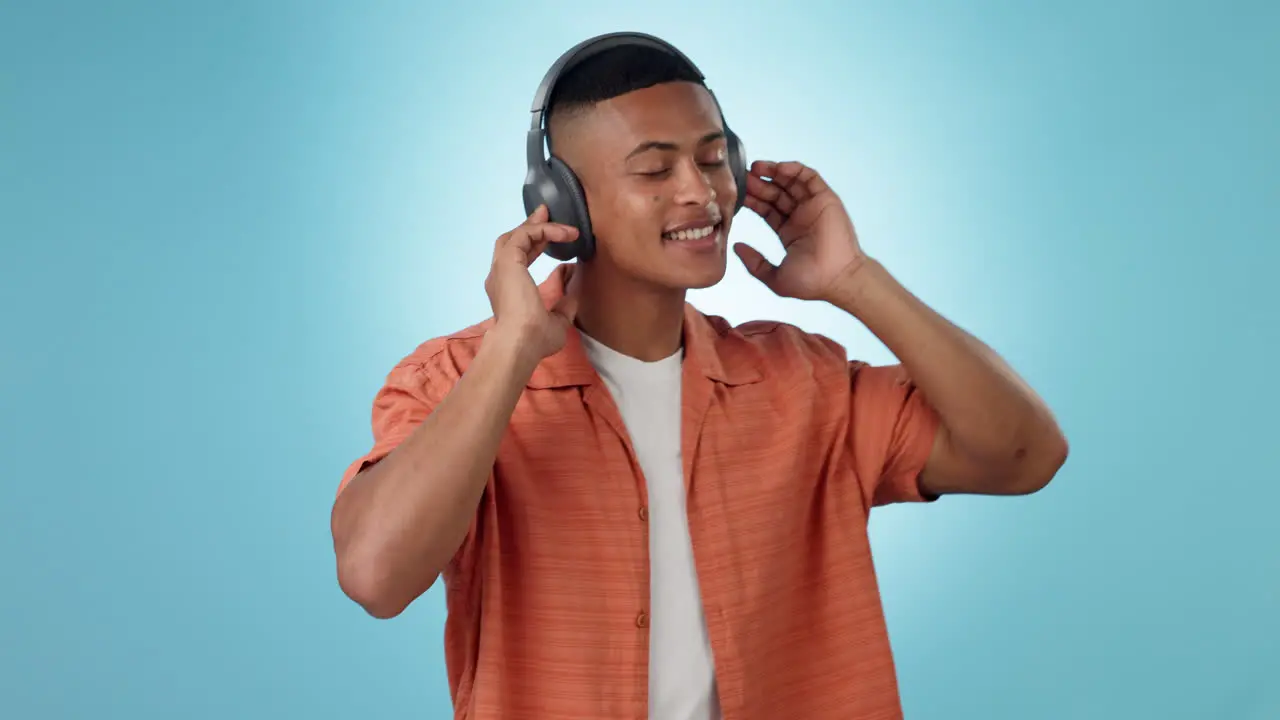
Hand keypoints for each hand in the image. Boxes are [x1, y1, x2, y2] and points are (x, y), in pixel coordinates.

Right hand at [484, 204, 580, 361]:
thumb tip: (574, 290)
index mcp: (507, 290)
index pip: (519, 259)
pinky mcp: (508, 261)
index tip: (553, 235)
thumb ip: (564, 305)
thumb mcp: (557, 322)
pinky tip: (564, 232)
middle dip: (529, 227)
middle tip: (545, 214)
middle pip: (511, 241)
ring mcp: (501, 268)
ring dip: (535, 224)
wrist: (519, 343)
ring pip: (515, 235)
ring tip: (551, 214)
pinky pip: (525, 234)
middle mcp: (500, 277)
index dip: (535, 245)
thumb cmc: (534, 340)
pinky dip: (543, 229)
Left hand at [734, 160, 866, 302]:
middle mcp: (800, 217)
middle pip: (776, 193)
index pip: (766, 210)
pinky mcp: (826, 199)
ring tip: (755, 167)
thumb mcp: (774, 277)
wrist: (838, 279)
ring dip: (773, 172)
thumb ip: (754, 263)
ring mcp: (813, 207)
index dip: (752, 200)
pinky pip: (810, 178)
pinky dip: (795, 169)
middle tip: (742, 176)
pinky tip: (778, 168)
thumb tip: (737, 246)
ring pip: (791, 182)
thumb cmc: (812, 282)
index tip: (736, 193)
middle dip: (759, 184)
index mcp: (789, 232)